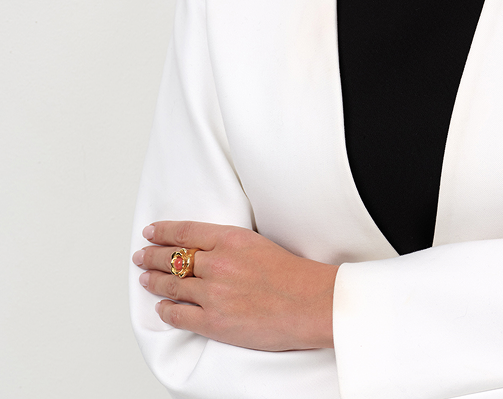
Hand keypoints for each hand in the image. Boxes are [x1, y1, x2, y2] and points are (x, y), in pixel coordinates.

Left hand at [132, 221, 337, 349]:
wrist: (309, 302)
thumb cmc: (294, 275)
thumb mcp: (260, 244)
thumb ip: (232, 246)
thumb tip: (212, 250)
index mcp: (231, 240)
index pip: (186, 232)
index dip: (163, 231)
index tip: (151, 232)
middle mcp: (217, 264)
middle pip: (173, 258)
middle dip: (152, 256)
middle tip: (141, 256)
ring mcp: (213, 294)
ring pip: (172, 285)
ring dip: (154, 282)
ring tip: (144, 279)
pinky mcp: (214, 322)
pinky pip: (180, 316)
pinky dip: (167, 311)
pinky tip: (162, 308)